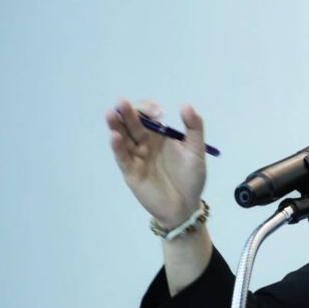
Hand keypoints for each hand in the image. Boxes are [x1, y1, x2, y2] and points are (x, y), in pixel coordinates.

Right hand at [106, 98, 206, 227]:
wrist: (186, 205)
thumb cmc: (191, 178)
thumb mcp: (196, 151)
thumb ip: (194, 128)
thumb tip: (186, 105)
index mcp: (159, 135)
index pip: (147, 115)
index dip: (149, 109)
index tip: (159, 113)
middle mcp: (144, 143)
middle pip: (132, 124)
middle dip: (128, 113)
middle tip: (124, 102)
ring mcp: (136, 157)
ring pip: (123, 138)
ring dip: (116, 125)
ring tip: (111, 113)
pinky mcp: (131, 172)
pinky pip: (122, 158)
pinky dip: (117, 147)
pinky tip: (114, 136)